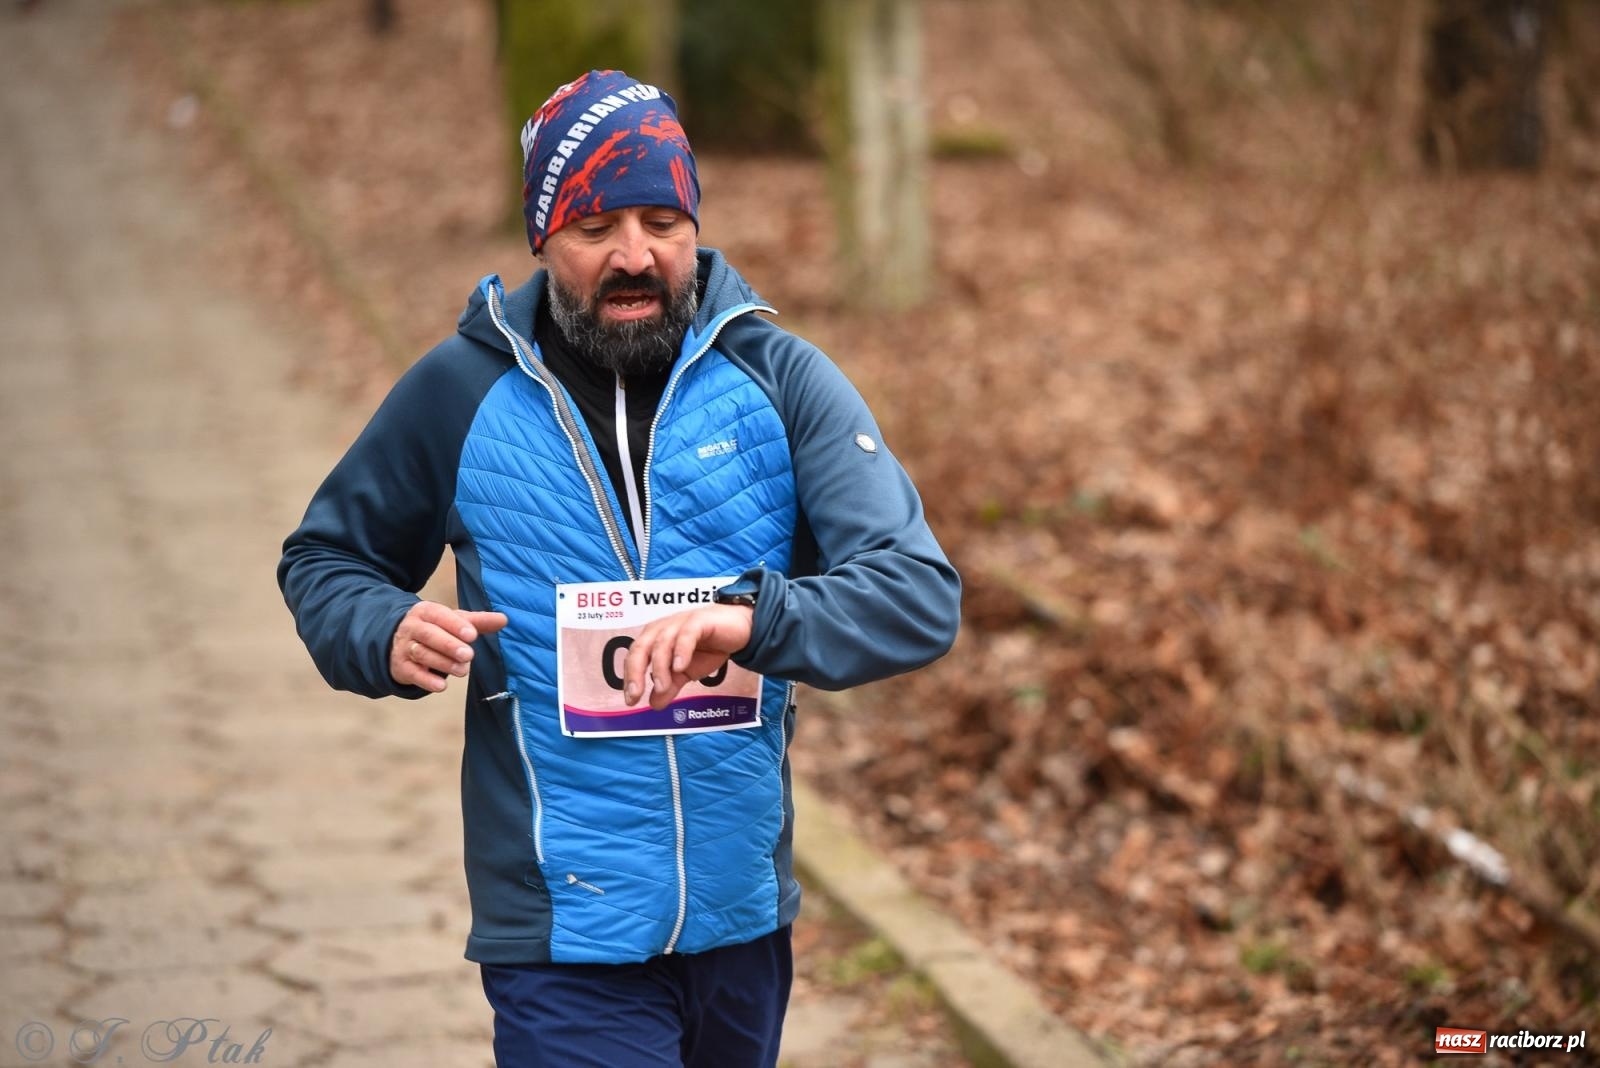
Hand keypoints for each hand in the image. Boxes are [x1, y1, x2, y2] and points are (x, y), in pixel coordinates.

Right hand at [390, 601, 507, 692]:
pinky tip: (441, 686)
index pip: (440, 615)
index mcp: (427, 612)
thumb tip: (504, 619)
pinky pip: (413, 673)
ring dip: (443, 663)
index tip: (472, 635)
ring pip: (421, 654)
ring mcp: (405, 647)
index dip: (455, 625)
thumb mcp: (454, 621)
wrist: (400, 642)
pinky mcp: (402, 666)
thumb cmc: (436, 629)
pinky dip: (427, 680)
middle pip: (429, 635)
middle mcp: (413, 627)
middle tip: (469, 655)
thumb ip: (478, 622)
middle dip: (449, 645)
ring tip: (463, 670)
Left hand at [622, 605, 753, 709]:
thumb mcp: (686, 671)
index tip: (631, 700)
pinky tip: (680, 667)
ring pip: (662, 643)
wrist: (739, 629)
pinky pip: (686, 635)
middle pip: (641, 648)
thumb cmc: (709, 646)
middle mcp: (663, 629)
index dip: (630, 678)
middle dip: (635, 671)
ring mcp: (680, 623)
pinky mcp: (699, 621)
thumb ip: (670, 686)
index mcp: (655, 639)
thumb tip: (654, 704)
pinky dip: (681, 651)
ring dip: (659, 667)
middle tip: (636, 694)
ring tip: (662, 687)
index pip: (634, 657)